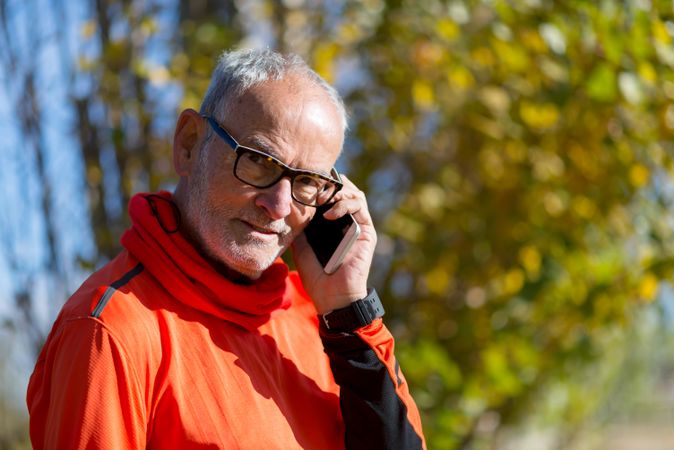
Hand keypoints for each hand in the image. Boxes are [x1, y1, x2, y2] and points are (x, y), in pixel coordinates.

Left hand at [291, 175, 376, 313]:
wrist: (332, 295)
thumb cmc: (316, 274)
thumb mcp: (300, 244)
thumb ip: (299, 225)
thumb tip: (287, 205)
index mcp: (332, 222)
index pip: (329, 194)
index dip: (319, 185)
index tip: (304, 183)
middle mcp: (347, 220)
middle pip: (343, 189)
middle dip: (328, 184)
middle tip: (313, 187)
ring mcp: (358, 224)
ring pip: (354, 194)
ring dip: (338, 191)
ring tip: (321, 199)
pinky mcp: (367, 230)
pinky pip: (360, 206)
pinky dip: (345, 205)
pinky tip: (330, 214)